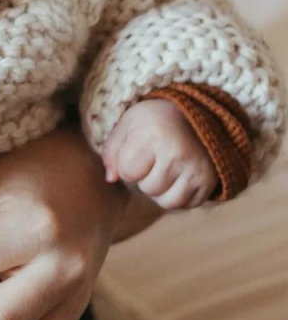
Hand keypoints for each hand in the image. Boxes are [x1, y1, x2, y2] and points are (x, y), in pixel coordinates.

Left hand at [102, 99, 216, 209]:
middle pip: (148, 189)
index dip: (127, 164)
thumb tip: (110, 179)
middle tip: (154, 158)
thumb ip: (112, 149)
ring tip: (164, 169)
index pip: (127, 172)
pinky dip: (179, 195)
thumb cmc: (155, 120)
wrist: (197, 114)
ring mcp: (195, 170)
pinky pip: (186, 205)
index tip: (138, 150)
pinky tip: (179, 176)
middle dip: (145, 177)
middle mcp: (176, 154)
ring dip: (161, 191)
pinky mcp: (208, 182)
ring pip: (167, 202)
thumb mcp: (128, 123)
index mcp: (152, 136)